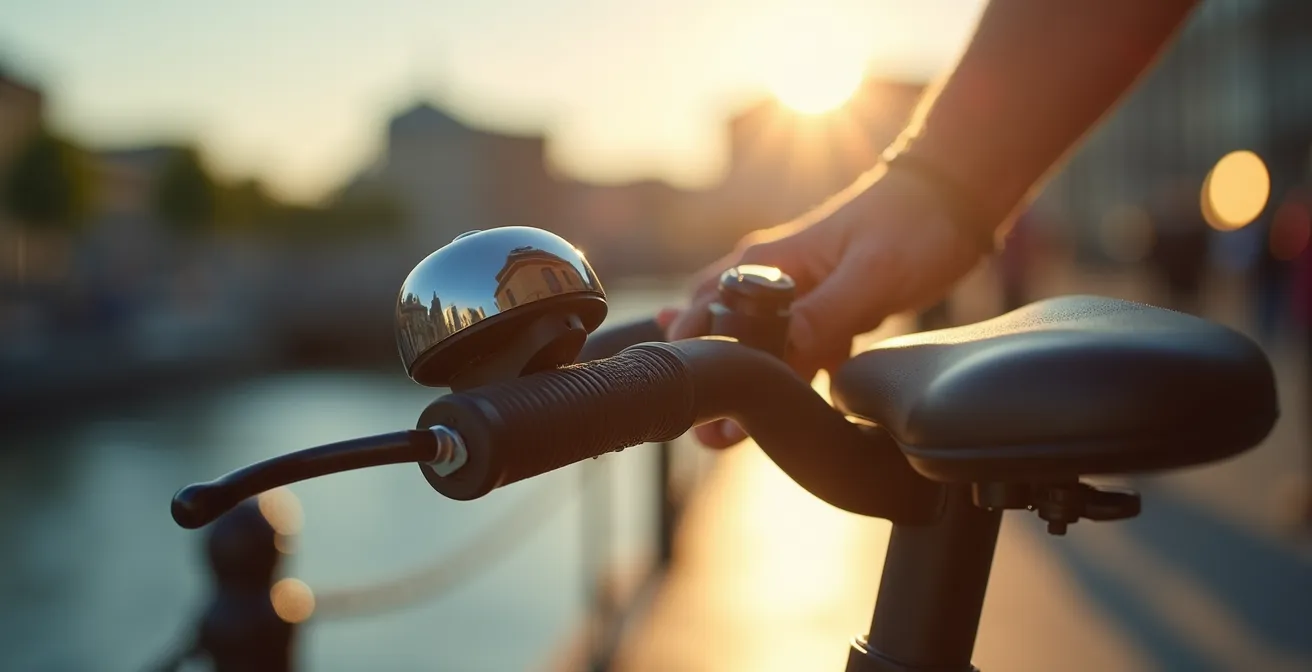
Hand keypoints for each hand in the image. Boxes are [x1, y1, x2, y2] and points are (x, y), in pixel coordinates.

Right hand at [665, 167, 991, 447]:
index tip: (709, 411)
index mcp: (763, 264)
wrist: (956, 197)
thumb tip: (772, 363)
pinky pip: (793, 352)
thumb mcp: (868, 276)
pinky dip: (791, 379)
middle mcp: (768, 278)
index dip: (703, 366)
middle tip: (714, 434)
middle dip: (715, 383)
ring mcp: (794, 295)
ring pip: (755, 349)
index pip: (706, 319)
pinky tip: (797, 409)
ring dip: (751, 387)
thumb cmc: (913, 222)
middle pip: (717, 335)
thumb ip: (819, 320)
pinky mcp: (822, 311)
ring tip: (738, 436)